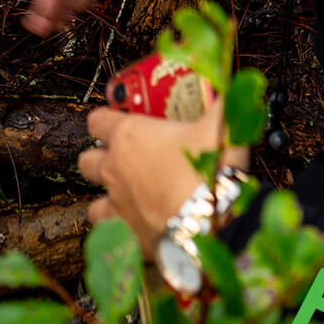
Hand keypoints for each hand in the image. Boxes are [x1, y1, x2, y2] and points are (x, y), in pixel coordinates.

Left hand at [77, 103, 248, 256]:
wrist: (213, 224)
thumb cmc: (212, 170)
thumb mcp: (221, 128)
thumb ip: (223, 105)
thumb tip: (236, 86)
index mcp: (128, 137)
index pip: (96, 121)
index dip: (105, 120)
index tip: (117, 122)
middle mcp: (114, 170)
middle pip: (87, 161)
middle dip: (100, 161)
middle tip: (124, 163)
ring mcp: (117, 205)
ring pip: (93, 203)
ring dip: (106, 202)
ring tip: (128, 202)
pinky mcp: (127, 236)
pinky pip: (112, 236)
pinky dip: (121, 235)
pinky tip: (138, 232)